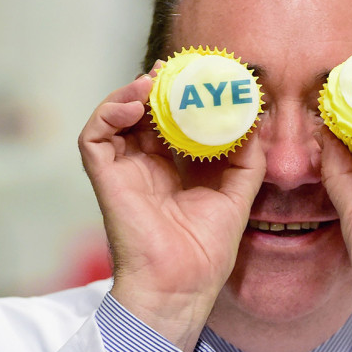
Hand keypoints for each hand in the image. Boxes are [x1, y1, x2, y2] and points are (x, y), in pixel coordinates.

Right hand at [78, 64, 265, 351]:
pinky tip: (135, 102)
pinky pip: (94, 137)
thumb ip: (247, 159)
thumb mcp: (238, 195)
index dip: (183, 96)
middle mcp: (146, 165)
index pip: (173, 121)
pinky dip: (109, 112)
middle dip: (159, 87)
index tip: (201, 74)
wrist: (183, 285)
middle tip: (178, 67)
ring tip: (156, 79)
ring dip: (132, 93)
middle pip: (145, 113)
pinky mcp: (106, 178)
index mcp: (174, 169)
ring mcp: (124, 170)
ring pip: (116, 118)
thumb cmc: (207, 249)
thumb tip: (256, 122)